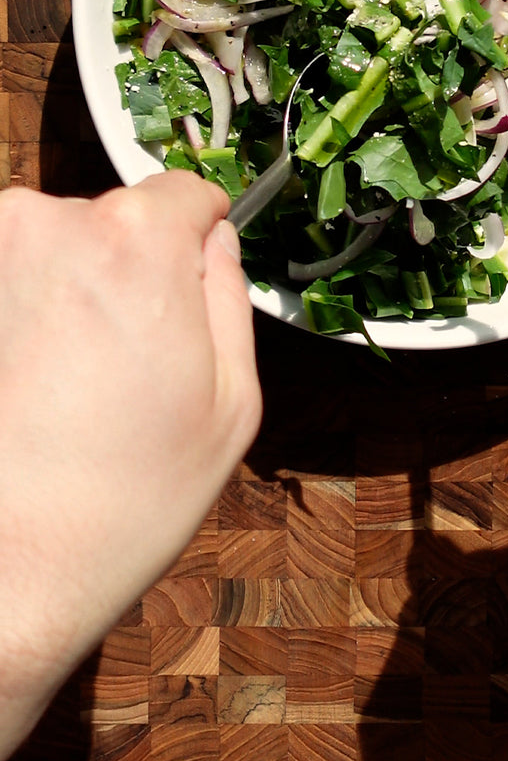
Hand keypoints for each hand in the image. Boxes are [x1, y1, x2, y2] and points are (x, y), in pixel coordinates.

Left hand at [0, 173, 259, 760]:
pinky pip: (10, 284)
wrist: (11, 569)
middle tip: (131, 361)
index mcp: (135, 240)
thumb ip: (229, 295)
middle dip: (130, 274)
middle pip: (116, 220)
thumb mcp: (233, 401)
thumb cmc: (118, 501)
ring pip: (57, 250)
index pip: (186, 191)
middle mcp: (46, 225)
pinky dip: (22, 320)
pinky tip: (33, 387)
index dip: (200, 240)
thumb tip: (214, 244)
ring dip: (69, 297)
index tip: (191, 283)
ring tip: (74, 386)